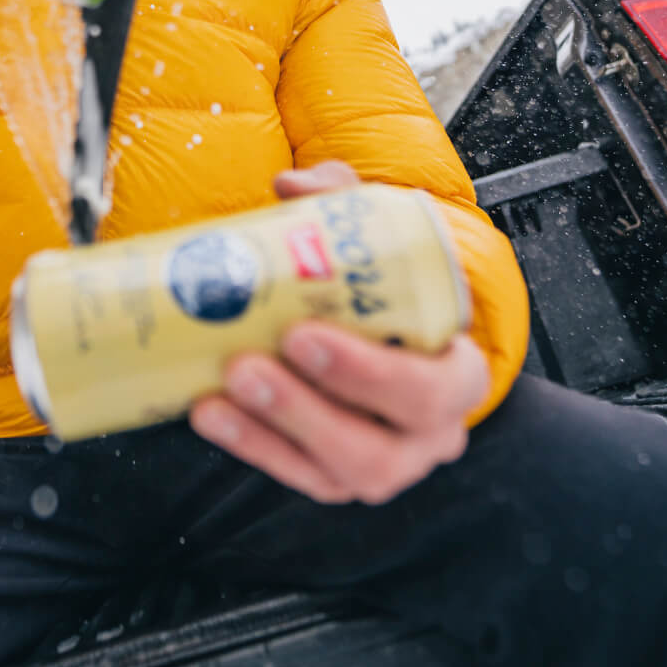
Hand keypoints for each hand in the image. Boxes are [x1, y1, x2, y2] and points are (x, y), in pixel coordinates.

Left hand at [189, 161, 488, 503]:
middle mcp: (429, 430)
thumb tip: (290, 188)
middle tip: (248, 363)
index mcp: (456, 370)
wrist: (375, 323)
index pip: (442, 385)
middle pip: (383, 443)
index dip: (373, 371)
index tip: (303, 331)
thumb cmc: (383, 282)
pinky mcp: (336, 478)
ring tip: (223, 386)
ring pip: (340, 470)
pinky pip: (298, 475)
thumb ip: (342, 200)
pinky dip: (252, 445)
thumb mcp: (375, 231)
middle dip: (308, 407)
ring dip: (274, 428)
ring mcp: (385, 463)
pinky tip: (209, 410)